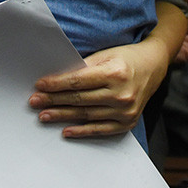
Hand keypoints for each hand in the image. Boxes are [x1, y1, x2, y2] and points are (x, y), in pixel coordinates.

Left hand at [28, 39, 168, 137]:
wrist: (153, 66)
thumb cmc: (126, 58)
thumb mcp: (106, 55)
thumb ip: (84, 68)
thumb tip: (57, 80)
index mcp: (115, 73)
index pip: (78, 81)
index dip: (56, 84)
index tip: (40, 85)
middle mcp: (121, 94)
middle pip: (79, 99)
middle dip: (54, 101)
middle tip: (34, 102)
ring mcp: (125, 110)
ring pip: (86, 115)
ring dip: (62, 116)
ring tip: (44, 115)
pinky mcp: (128, 122)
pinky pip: (100, 129)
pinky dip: (82, 131)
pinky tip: (66, 130)